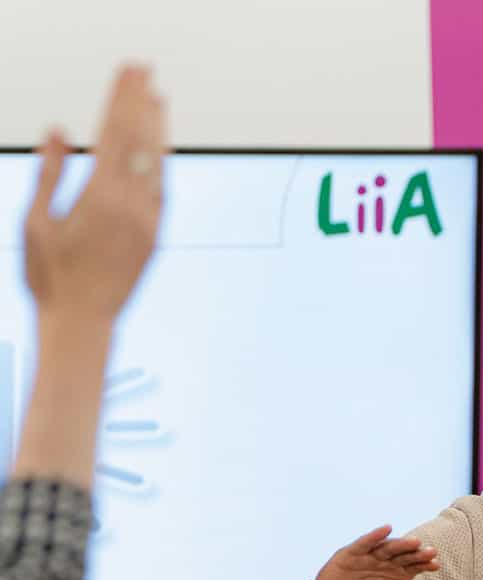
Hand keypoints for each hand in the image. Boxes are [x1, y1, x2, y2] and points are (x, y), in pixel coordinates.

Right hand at [25, 65, 164, 334]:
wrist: (84, 322)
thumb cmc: (50, 276)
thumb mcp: (36, 221)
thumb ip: (50, 174)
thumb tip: (60, 131)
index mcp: (101, 198)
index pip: (115, 134)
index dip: (122, 99)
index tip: (127, 72)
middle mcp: (133, 206)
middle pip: (141, 142)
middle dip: (141, 102)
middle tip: (145, 69)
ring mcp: (149, 221)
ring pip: (158, 164)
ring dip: (157, 128)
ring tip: (158, 98)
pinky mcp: (155, 236)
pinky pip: (162, 190)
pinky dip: (161, 163)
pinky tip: (160, 147)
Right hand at [308, 525, 454, 579]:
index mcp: (399, 573)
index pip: (416, 565)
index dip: (425, 563)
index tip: (435, 564)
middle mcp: (387, 561)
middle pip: (404, 554)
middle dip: (416, 552)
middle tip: (430, 551)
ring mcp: (370, 555)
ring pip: (387, 547)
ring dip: (400, 543)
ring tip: (414, 542)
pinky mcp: (352, 553)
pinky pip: (364, 542)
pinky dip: (374, 536)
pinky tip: (386, 529)